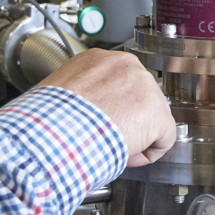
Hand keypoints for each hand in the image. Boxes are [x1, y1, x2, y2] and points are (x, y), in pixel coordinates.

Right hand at [40, 49, 177, 166]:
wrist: (56, 132)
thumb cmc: (50, 118)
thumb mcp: (60, 91)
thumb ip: (80, 93)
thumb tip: (82, 110)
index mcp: (100, 58)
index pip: (118, 82)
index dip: (111, 107)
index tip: (99, 121)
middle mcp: (126, 66)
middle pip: (139, 96)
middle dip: (127, 118)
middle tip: (105, 136)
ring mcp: (145, 88)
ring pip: (152, 116)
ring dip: (136, 134)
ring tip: (111, 145)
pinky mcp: (157, 114)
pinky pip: (164, 137)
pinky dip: (149, 152)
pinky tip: (128, 155)